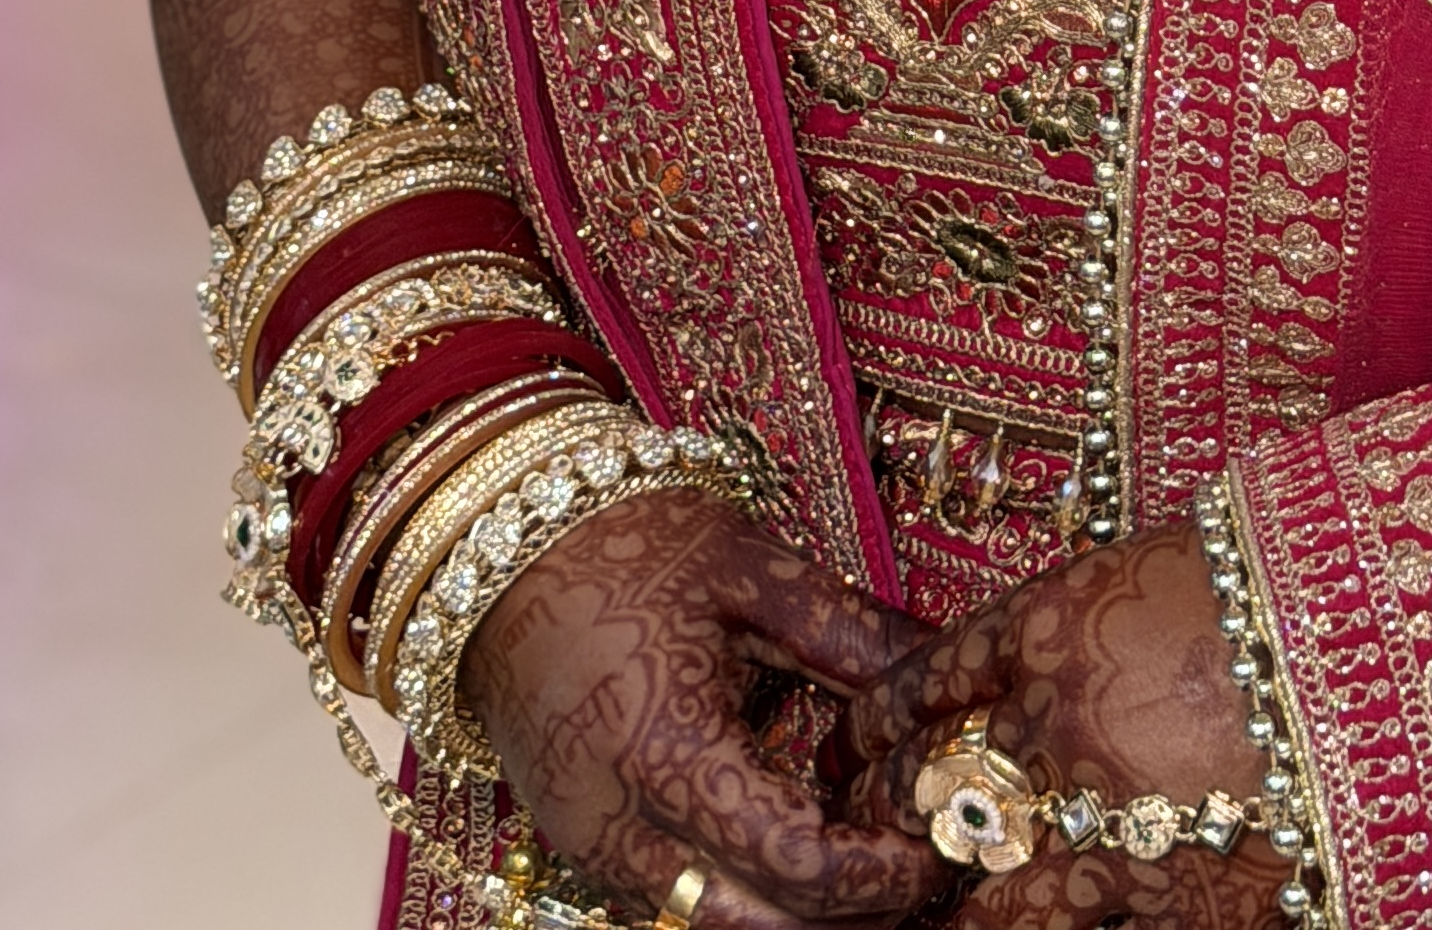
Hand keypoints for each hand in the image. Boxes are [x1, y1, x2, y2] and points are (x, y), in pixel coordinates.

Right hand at [461, 488, 938, 929]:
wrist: (493, 545)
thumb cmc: (621, 541)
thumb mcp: (749, 570)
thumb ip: (848, 632)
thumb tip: (939, 669)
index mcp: (668, 750)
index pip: (795, 864)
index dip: (876, 874)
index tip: (930, 847)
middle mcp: (620, 824)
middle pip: (754, 928)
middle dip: (844, 917)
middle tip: (912, 873)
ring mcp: (590, 845)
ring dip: (790, 918)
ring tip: (862, 869)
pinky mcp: (579, 843)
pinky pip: (669, 907)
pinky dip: (737, 901)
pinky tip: (789, 855)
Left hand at [855, 527, 1285, 929]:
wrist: (1389, 646)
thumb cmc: (1291, 588)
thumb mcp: (1165, 573)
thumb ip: (1087, 627)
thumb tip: (1040, 666)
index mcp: (1049, 621)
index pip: (919, 681)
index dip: (874, 724)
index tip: (852, 747)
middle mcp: (1047, 716)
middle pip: (919, 777)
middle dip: (878, 812)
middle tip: (854, 831)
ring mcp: (1090, 811)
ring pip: (961, 864)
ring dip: (928, 881)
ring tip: (901, 891)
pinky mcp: (1149, 888)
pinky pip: (1034, 924)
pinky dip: (994, 924)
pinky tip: (973, 925)